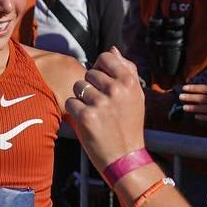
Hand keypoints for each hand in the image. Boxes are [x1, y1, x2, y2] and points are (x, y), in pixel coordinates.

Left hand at [65, 49, 146, 169]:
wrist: (126, 157)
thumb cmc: (130, 125)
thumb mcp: (137, 95)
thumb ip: (127, 69)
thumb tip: (112, 49)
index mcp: (129, 81)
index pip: (105, 58)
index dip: (100, 69)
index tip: (104, 83)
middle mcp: (116, 89)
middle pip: (89, 73)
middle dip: (91, 86)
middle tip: (102, 104)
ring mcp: (100, 103)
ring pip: (77, 87)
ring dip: (81, 99)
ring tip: (95, 112)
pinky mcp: (86, 117)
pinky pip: (70, 102)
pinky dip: (75, 112)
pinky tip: (88, 121)